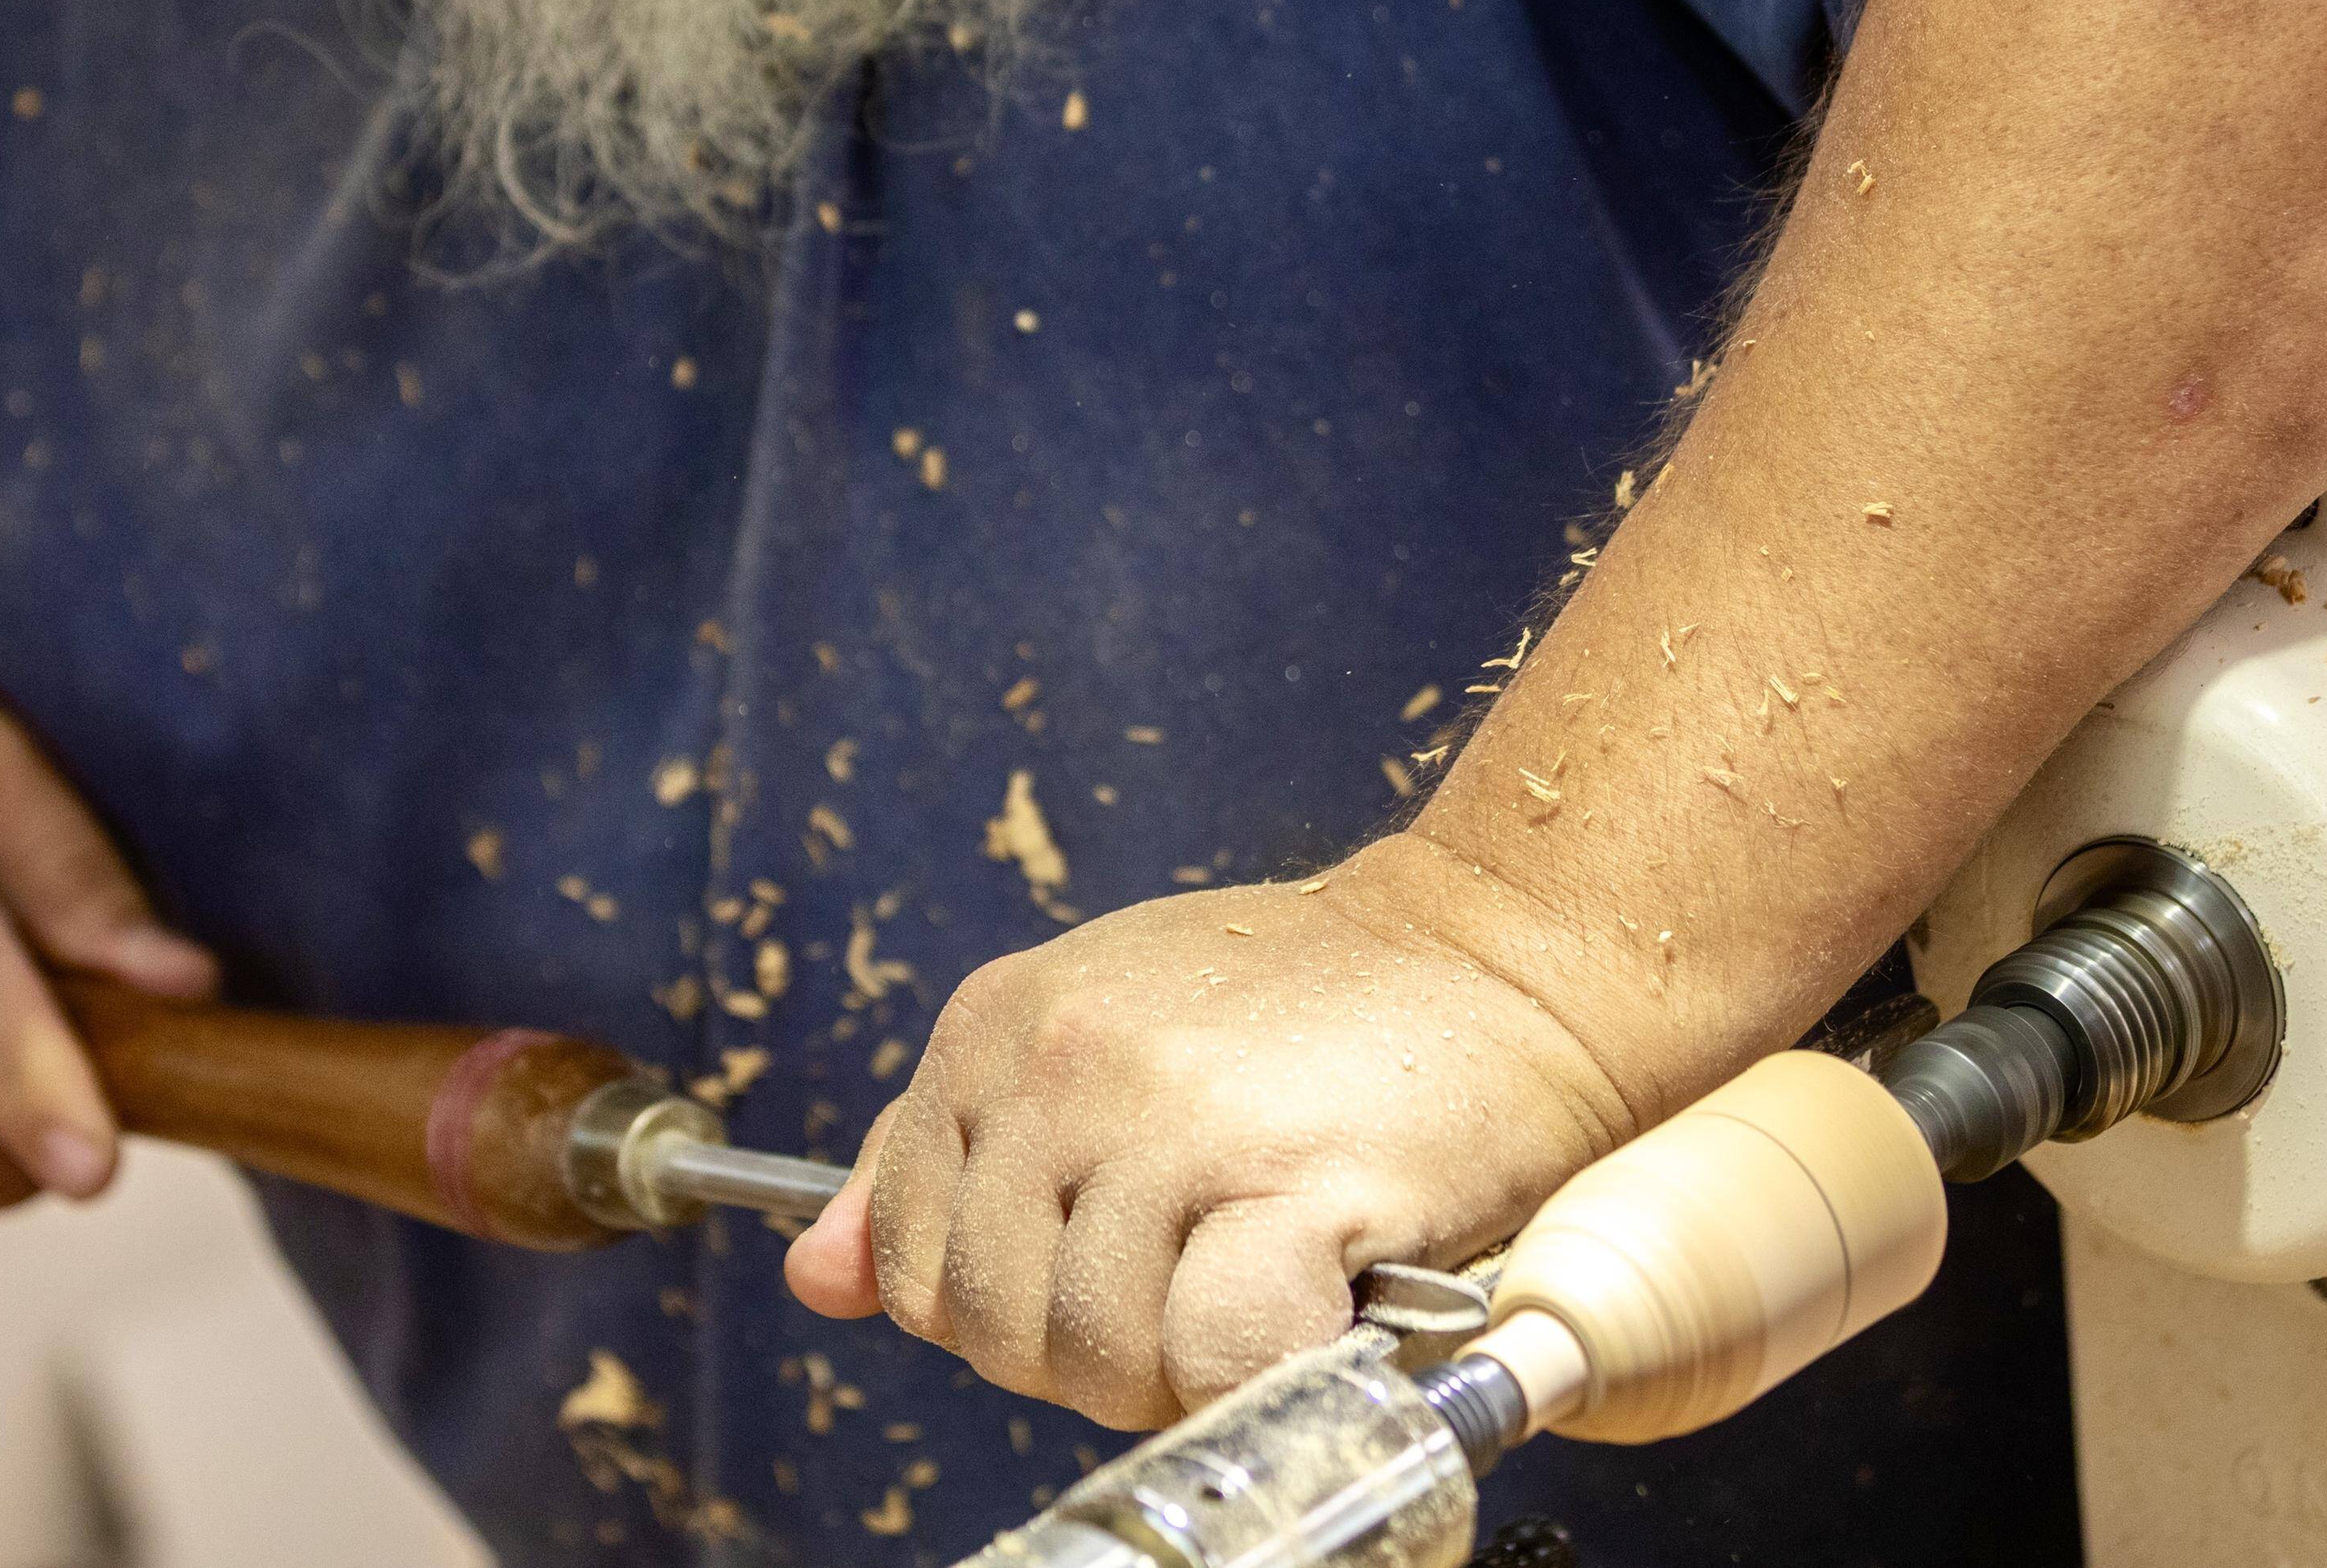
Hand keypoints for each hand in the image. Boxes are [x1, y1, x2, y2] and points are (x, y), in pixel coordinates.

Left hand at [783, 835, 1635, 1427]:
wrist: (1509, 950)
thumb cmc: (1318, 1011)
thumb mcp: (1100, 1036)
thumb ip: (944, 1156)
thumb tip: (818, 1278)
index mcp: (1000, 1023)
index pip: (911, 1259)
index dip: (1010, 1310)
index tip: (1117, 1274)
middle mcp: (1065, 1062)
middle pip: (990, 1326)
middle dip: (1091, 1354)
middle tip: (1204, 1289)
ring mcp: (1173, 1117)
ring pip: (1092, 1357)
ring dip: (1180, 1371)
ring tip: (1268, 1291)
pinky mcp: (1290, 1178)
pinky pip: (1217, 1358)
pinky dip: (1262, 1375)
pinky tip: (1316, 1313)